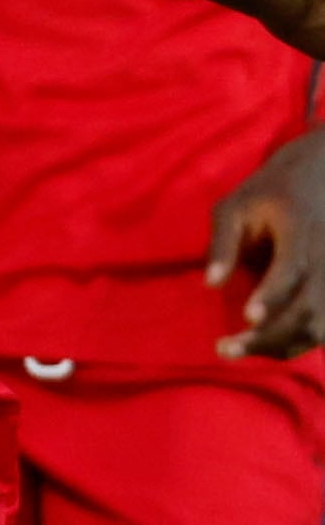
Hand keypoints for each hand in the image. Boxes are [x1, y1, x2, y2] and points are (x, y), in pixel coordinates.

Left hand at [207, 130, 324, 357]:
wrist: (322, 174)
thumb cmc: (266, 193)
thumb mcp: (234, 206)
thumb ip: (222, 243)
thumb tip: (211, 285)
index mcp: (301, 229)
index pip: (292, 267)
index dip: (273, 293)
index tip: (249, 318)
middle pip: (309, 306)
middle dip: (269, 335)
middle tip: (223, 349)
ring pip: (322, 325)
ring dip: (283, 345)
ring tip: (238, 350)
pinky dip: (299, 342)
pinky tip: (265, 346)